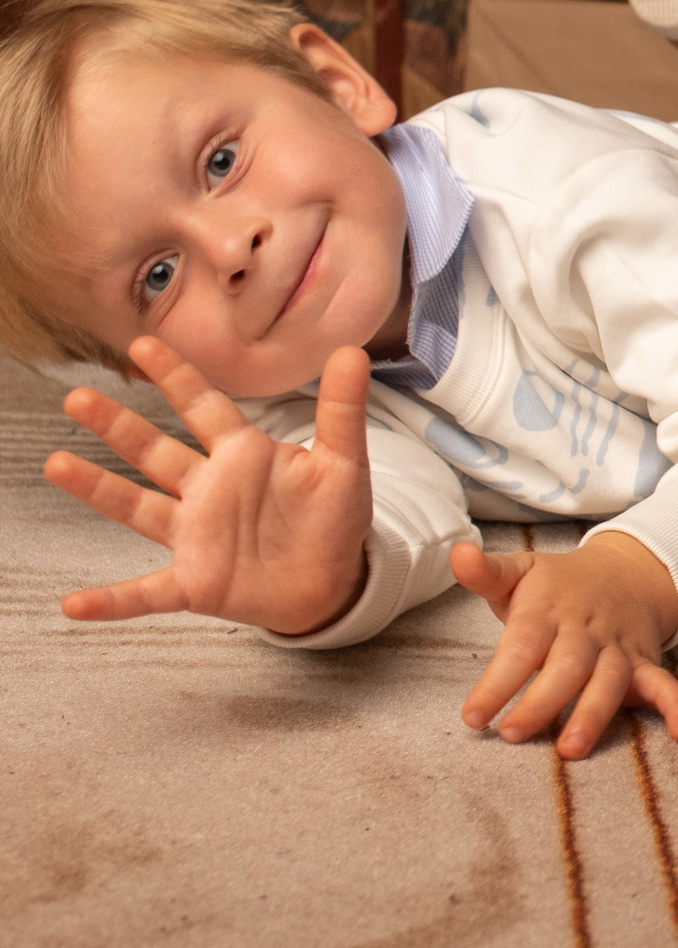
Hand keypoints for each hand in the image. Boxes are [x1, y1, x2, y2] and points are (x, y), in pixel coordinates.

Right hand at [43, 337, 372, 637]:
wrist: (334, 580)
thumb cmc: (333, 517)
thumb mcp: (344, 460)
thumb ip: (342, 409)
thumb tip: (353, 350)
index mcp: (242, 454)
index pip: (204, 406)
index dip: (176, 376)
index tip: (143, 344)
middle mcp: (208, 489)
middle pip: (155, 450)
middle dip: (118, 424)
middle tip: (77, 397)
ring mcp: (195, 535)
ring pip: (136, 506)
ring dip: (97, 487)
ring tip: (55, 463)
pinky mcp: (194, 582)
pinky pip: (144, 593)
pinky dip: (111, 600)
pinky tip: (73, 603)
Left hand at [453, 531, 677, 759]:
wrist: (628, 570)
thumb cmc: (560, 585)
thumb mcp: (522, 572)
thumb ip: (487, 573)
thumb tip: (457, 554)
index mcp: (548, 609)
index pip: (521, 645)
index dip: (498, 681)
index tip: (473, 716)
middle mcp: (585, 630)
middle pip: (566, 666)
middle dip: (541, 702)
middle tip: (512, 734)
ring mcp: (618, 647)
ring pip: (609, 680)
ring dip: (593, 713)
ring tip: (570, 748)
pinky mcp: (645, 663)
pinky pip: (664, 684)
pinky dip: (676, 705)